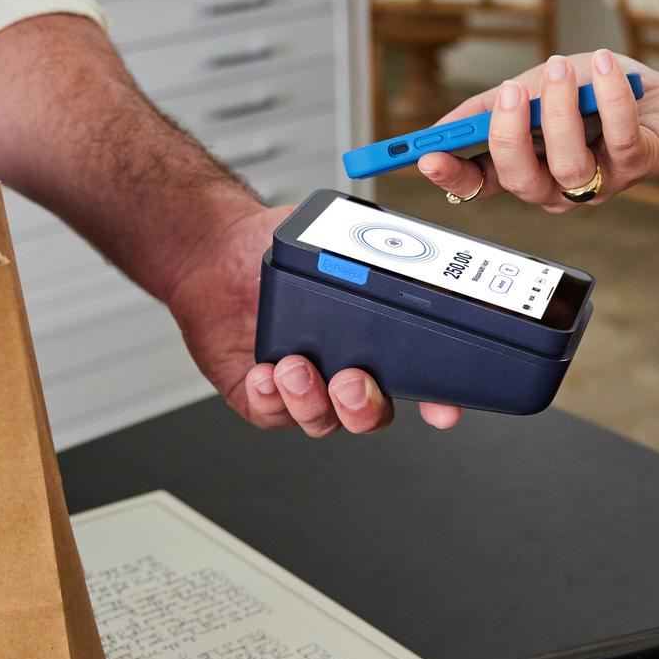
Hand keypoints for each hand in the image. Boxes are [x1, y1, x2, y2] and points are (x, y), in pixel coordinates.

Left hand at [163, 202, 463, 435]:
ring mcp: (304, 386)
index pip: (418, 382)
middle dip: (366, 407)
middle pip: (372, 414)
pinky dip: (271, 399)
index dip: (438, 401)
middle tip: (352, 380)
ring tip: (295, 367)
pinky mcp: (261, 396)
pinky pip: (272, 413)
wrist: (215, 253)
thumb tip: (403, 247)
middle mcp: (343, 370)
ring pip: (323, 420)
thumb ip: (368, 247)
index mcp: (373, 341)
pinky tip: (266, 373)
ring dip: (313, 401)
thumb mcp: (328, 239)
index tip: (443, 411)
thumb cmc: (274, 249)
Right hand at [417, 51, 658, 211]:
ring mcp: (598, 181)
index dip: (453, 177)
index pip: (481, 185)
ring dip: (559, 112)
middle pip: (518, 180)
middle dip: (508, 134)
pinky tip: (603, 66)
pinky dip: (608, 96)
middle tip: (510, 92)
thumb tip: (448, 123)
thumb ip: (496, 105)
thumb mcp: (538, 89)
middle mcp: (558, 185)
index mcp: (528, 168)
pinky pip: (618, 136)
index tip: (427, 157)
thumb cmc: (599, 95)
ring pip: (566, 164)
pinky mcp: (638, 165)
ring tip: (559, 68)